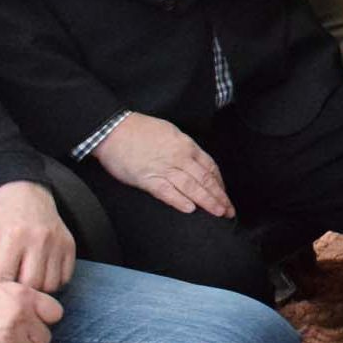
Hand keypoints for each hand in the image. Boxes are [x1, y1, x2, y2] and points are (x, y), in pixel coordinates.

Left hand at [0, 180, 74, 291]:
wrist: (26, 195)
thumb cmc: (0, 221)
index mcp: (12, 237)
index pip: (5, 278)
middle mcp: (38, 239)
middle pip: (32, 284)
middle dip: (20, 292)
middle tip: (12, 291)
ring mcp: (57, 243)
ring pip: (51, 284)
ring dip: (38, 290)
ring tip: (26, 283)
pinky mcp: (69, 245)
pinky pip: (65, 277)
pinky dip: (54, 283)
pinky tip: (42, 276)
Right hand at [0, 282, 62, 342]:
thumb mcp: (2, 289)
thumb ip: (28, 302)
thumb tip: (49, 320)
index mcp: (24, 295)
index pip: (56, 313)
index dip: (45, 320)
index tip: (31, 323)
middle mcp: (20, 315)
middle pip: (45, 339)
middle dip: (30, 341)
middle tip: (11, 337)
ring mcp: (9, 336)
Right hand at [92, 113, 233, 216]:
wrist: (113, 129)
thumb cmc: (140, 129)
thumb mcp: (171, 132)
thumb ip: (184, 148)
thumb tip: (195, 161)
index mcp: (186, 146)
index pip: (210, 167)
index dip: (220, 183)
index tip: (225, 194)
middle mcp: (179, 158)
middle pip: (205, 180)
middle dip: (220, 197)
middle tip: (229, 210)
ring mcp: (164, 169)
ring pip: (192, 188)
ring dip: (207, 202)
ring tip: (218, 212)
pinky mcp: (147, 179)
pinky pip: (167, 192)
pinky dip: (180, 201)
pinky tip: (190, 209)